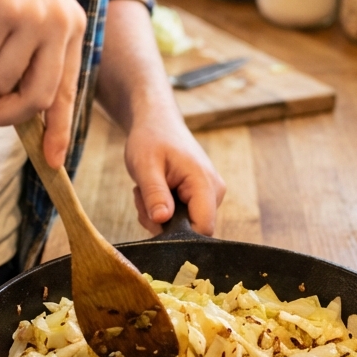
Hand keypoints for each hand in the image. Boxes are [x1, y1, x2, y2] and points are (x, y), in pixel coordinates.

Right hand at [0, 0, 85, 167]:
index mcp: (71, 24)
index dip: (58, 128)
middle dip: (4, 114)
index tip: (51, 161)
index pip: (68, 89)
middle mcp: (61, 22)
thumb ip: (28, 51)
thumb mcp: (22, 8)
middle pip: (36, 97)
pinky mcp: (4, 11)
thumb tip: (18, 107)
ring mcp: (34, 17)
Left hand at [123, 110, 225, 235]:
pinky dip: (164, 210)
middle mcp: (214, 191)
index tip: (152, 219)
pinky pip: (183, 217)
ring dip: (159, 216)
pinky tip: (154, 192)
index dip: (177, 236)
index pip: (203, 229)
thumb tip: (162, 220)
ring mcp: (210, 194)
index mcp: (205, 183)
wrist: (157, 121)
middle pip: (192, 230)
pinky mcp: (201, 195)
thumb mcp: (145, 165)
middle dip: (162, 222)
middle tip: (142, 199)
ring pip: (185, 225)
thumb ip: (155, 193)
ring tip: (146, 191)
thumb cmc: (151, 138)